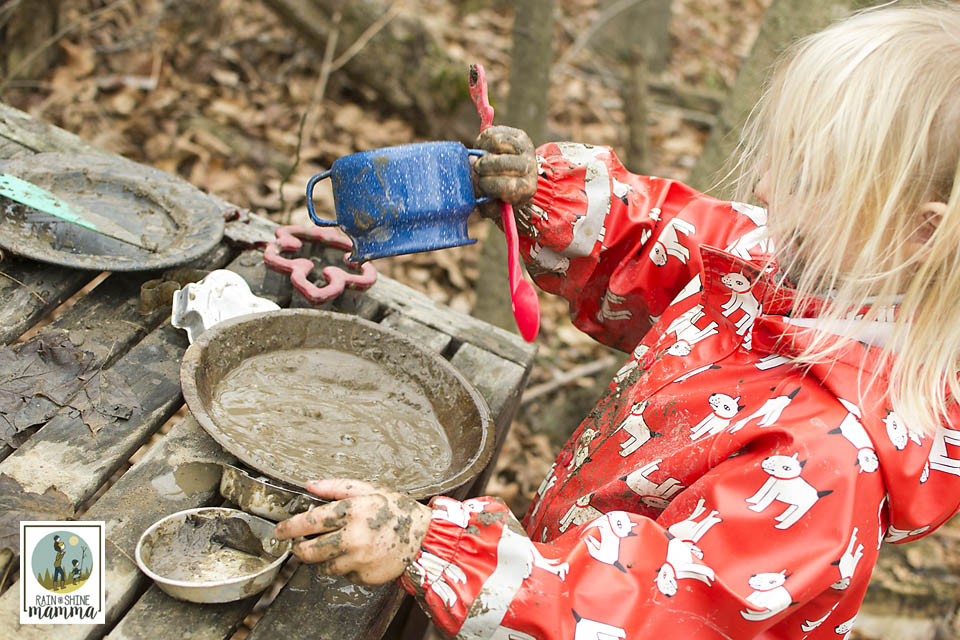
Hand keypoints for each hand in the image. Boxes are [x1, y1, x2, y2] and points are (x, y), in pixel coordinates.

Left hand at [274, 479, 431, 584]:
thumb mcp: (369, 489)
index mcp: (352, 512)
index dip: (289, 527)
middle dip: (299, 550)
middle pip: (310, 551)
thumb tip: (310, 485)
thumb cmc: (396, 509)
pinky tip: (358, 556)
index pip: (309, 522)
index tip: (279, 531)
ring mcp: (359, 560)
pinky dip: (346, 568)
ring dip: (324, 560)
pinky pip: (344, 575)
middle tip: (299, 546)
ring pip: (325, 567)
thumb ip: (337, 487)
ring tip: (336, 548)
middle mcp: (353, 537)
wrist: (424, 536)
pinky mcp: (365, 576)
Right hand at [472, 126, 537, 218]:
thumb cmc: (499, 194)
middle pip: (504, 162)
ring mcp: (525, 148)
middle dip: (485, 166)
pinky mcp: (518, 134)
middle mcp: (530, 167)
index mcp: (526, 189)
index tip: (481, 184)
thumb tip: (472, 179)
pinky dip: (482, 142)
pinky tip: (484, 151)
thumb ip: (481, 199)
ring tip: (482, 159)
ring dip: (483, 151)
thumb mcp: (490, 205)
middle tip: (478, 169)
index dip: (489, 185)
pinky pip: (493, 132)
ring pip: (497, 142)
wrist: (513, 176)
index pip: (508, 186)